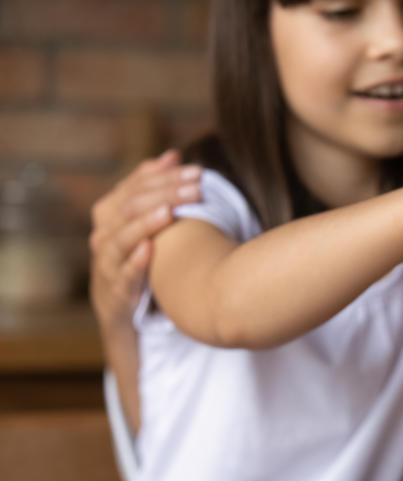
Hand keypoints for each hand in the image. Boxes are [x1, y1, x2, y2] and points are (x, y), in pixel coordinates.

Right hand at [88, 150, 201, 328]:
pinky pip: (123, 274)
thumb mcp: (143, 220)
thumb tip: (173, 155)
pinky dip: (135, 261)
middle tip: (197, 189)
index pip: (136, 186)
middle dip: (165, 195)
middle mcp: (105, 233)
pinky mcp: (116, 290)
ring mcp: (108, 262)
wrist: (119, 303)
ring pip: (122, 238)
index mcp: (112, 212)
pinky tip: (150, 250)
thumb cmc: (136, 253)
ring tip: (169, 211)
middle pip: (131, 207)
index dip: (165, 177)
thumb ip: (154, 187)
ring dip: (147, 223)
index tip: (197, 171)